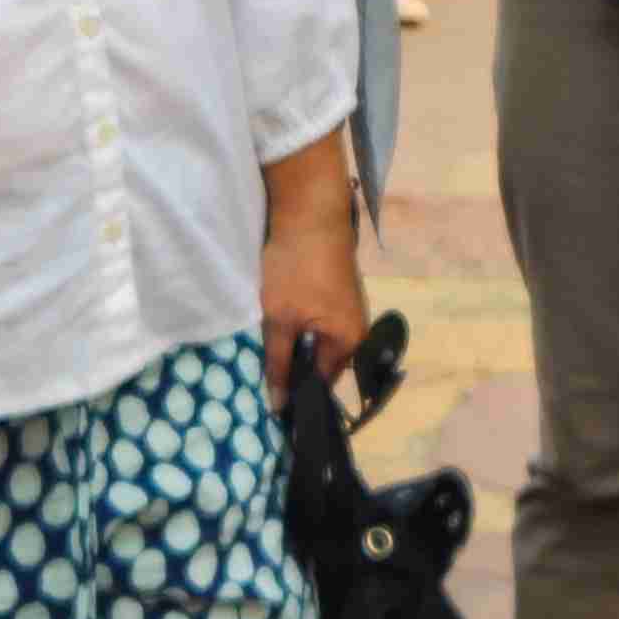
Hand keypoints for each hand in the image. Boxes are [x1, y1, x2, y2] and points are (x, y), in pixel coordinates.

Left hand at [261, 172, 371, 394]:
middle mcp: (357, 329)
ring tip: (267, 353)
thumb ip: (278, 363)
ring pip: (318, 342)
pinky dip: (299, 328)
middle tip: (261, 379)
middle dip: (294, 371)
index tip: (268, 407)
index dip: (295, 396)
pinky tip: (278, 325)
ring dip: (294, 347)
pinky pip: (319, 324)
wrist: (310, 210)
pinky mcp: (337, 292)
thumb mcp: (280, 319)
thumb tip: (278, 406)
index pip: (321, 385)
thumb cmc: (297, 267)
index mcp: (349, 342)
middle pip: (322, 364)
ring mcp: (348, 309)